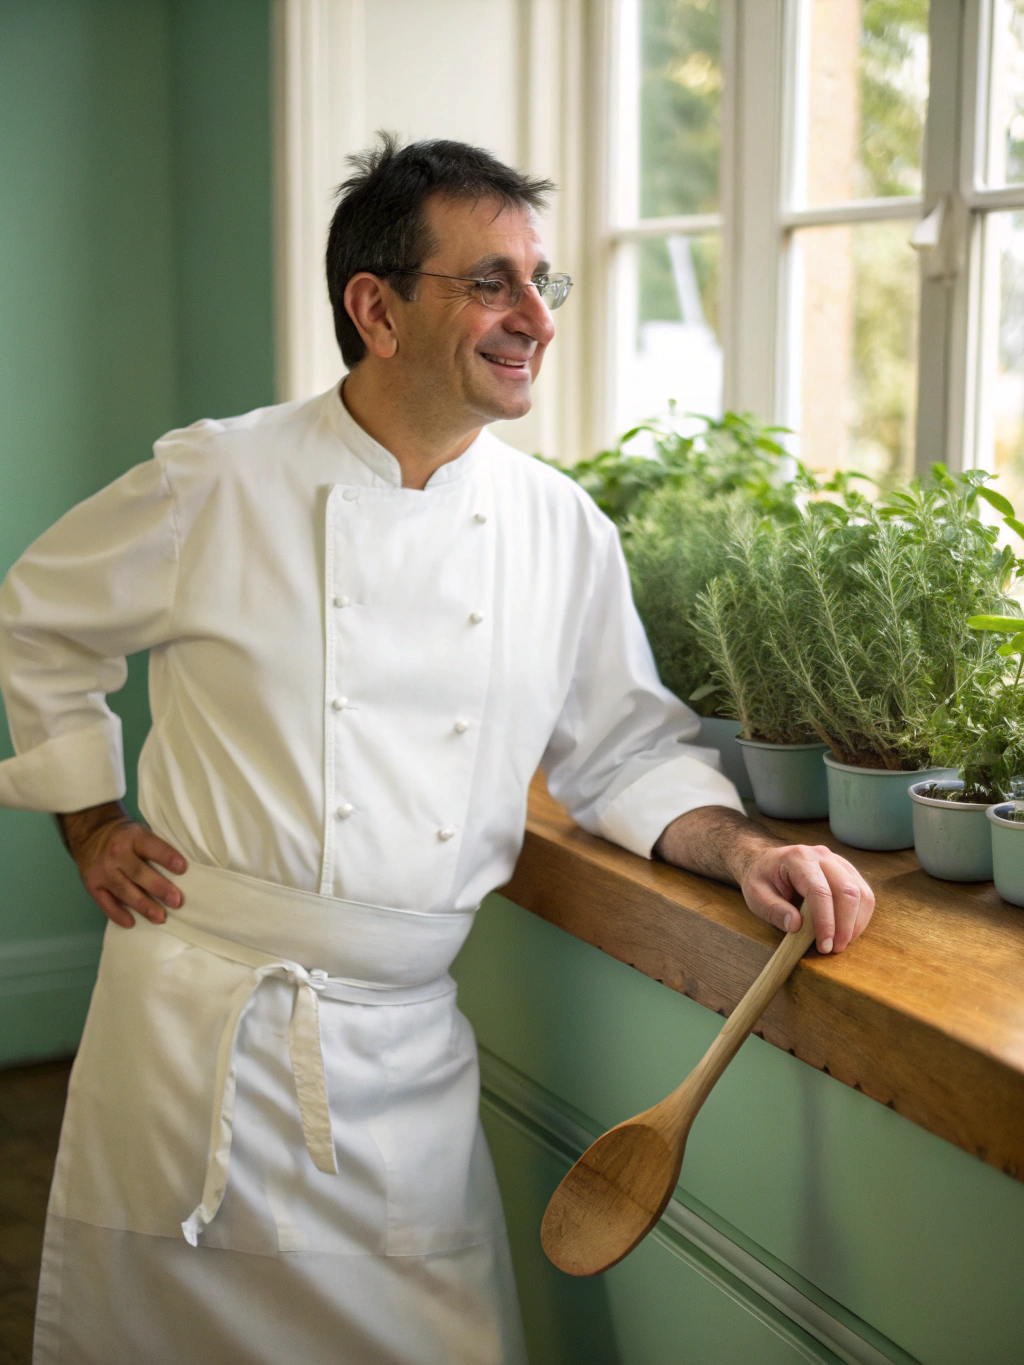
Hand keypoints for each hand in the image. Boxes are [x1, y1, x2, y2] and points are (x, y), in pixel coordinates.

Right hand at [58, 801, 187, 928]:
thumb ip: (155, 847)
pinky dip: (118, 914)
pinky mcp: (91, 884)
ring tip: (160, 917)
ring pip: (124, 891)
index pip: (151, 847)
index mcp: (133, 837)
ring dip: (143, 906)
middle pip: (139, 873)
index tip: (183, 868)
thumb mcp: (141, 831)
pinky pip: (105, 902)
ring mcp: (102, 871)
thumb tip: (181, 872)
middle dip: (159, 888)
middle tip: (176, 901)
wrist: (90, 832)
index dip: (167, 857)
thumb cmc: (126, 835)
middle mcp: (116, 854)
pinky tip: (131, 923)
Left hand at [739, 842, 873, 954]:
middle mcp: (822, 856)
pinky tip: (848, 931)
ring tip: (842, 943)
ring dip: (856, 922)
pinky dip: (860, 916)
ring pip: (861, 892)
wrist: (765, 860)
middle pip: (846, 890)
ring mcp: (838, 862)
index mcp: (798, 858)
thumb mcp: (755, 895)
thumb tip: (796, 926)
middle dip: (845, 925)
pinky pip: (863, 893)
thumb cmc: (761, 878)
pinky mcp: (847, 871)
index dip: (825, 921)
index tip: (824, 946)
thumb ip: (773, 910)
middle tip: (835, 949)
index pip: (819, 891)